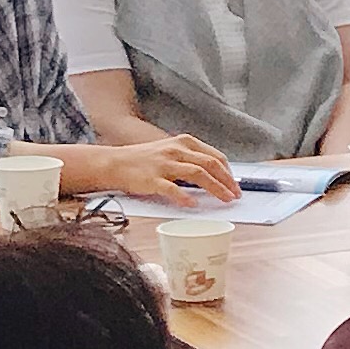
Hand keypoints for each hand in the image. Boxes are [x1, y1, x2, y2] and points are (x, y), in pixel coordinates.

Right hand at [72, 137, 239, 204]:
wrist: (113, 162)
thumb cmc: (143, 161)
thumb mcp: (169, 152)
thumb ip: (189, 160)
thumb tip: (213, 177)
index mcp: (183, 142)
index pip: (214, 155)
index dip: (228, 171)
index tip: (235, 185)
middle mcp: (175, 150)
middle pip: (210, 164)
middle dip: (227, 181)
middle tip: (236, 195)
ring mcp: (164, 164)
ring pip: (197, 174)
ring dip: (215, 188)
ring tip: (224, 200)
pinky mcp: (151, 179)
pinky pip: (171, 188)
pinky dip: (184, 197)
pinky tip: (193, 205)